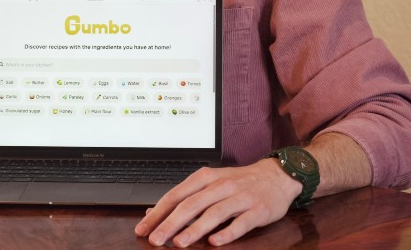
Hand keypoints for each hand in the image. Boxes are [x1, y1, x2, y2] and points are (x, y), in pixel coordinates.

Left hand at [134, 159, 301, 246]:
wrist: (275, 175)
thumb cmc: (238, 182)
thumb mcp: (210, 183)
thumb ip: (186, 197)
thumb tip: (155, 211)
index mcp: (205, 177)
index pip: (176, 195)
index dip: (158, 212)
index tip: (144, 228)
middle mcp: (220, 185)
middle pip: (191, 204)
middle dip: (170, 223)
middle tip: (155, 239)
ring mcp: (239, 197)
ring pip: (213, 213)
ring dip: (195, 229)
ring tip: (179, 243)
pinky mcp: (257, 209)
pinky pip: (241, 222)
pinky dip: (227, 232)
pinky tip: (215, 242)